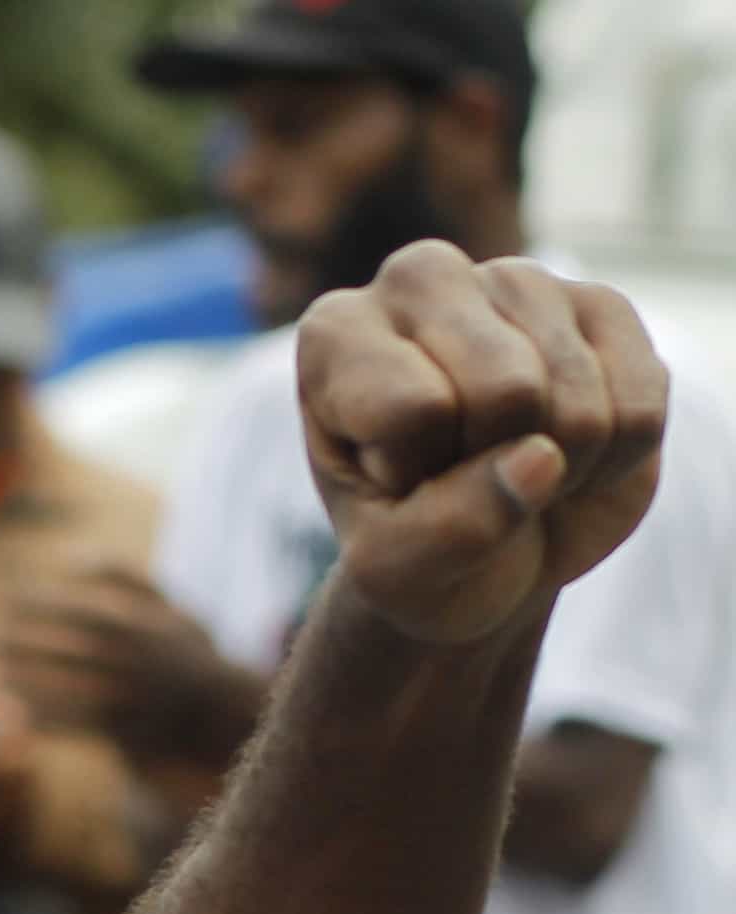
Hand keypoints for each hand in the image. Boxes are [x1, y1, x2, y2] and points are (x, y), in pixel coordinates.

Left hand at [0, 565, 267, 770]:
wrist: (220, 716)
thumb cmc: (187, 654)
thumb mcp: (171, 606)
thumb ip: (126, 577)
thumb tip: (72, 555)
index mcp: (146, 631)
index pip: (80, 613)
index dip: (41, 606)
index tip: (11, 600)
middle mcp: (137, 667)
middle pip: (67, 653)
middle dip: (25, 645)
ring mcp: (131, 704)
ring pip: (66, 694)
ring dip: (26, 684)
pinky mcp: (124, 737)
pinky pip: (71, 729)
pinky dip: (39, 719)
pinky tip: (11, 709)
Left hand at [300, 244, 667, 646]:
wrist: (479, 556)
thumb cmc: (412, 551)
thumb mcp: (394, 571)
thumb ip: (443, 532)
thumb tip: (542, 460)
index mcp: (335, 333)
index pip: (414, 406)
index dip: (420, 472)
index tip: (395, 479)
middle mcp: (421, 280)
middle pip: (508, 389)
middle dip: (496, 464)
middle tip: (463, 476)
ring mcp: (516, 281)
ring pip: (577, 398)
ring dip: (558, 469)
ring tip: (510, 467)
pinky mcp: (603, 305)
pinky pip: (640, 406)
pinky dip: (612, 459)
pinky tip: (566, 452)